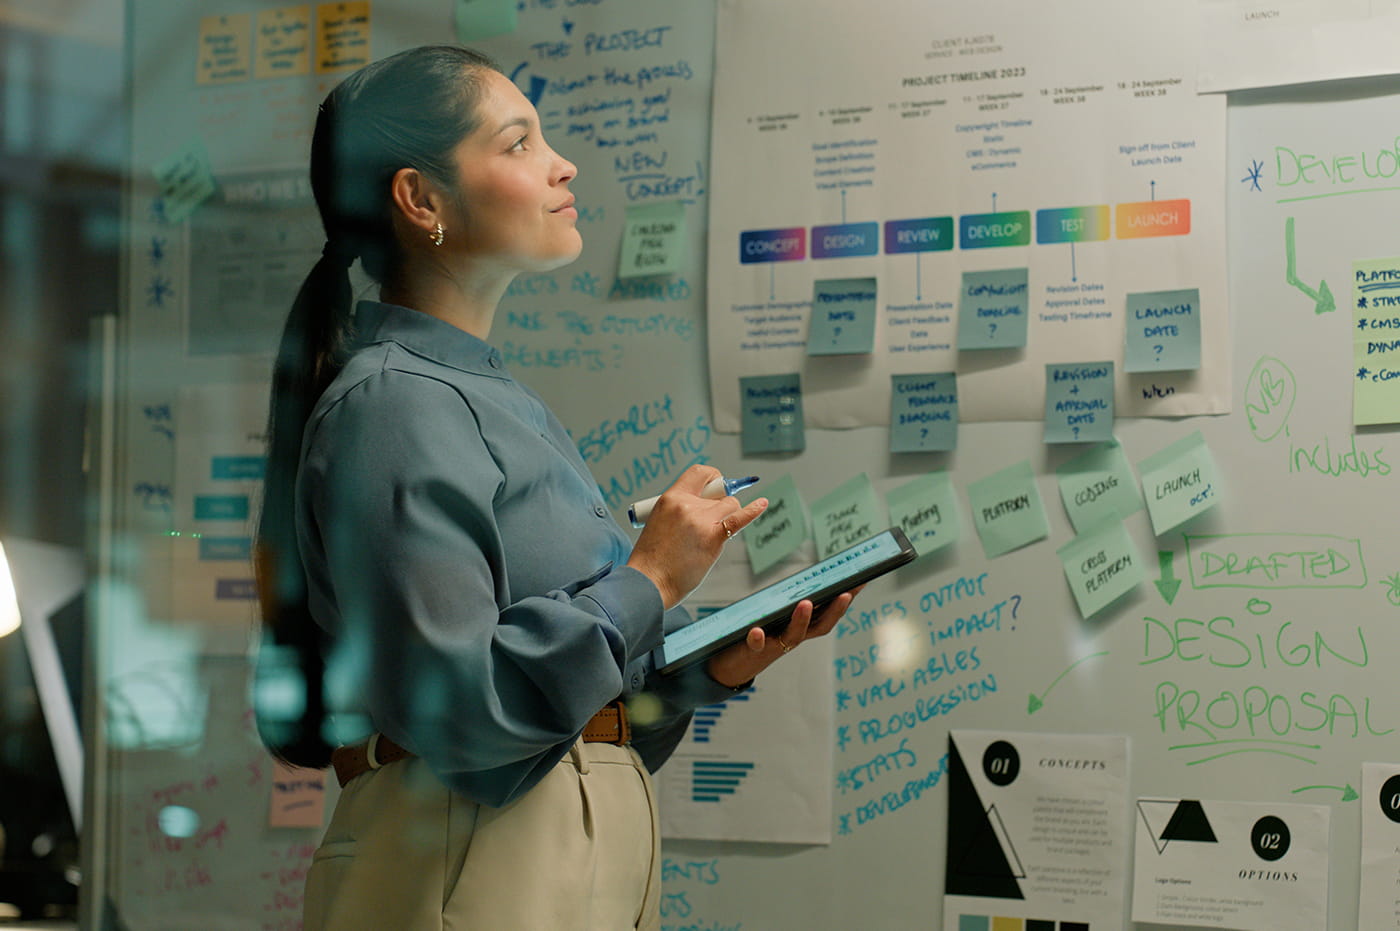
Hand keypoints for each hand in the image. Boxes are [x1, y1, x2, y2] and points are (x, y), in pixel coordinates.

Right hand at [626, 465, 767, 608]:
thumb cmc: (653, 559)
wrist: (650, 583)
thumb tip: (706, 504)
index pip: (699, 473)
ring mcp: (702, 521)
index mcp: (670, 498)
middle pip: (719, 492)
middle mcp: (687, 505)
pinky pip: (739, 518)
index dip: (712, 478)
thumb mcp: (659, 522)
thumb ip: (681, 510)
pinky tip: (762, 504)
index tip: (715, 487)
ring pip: (730, 505)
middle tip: (709, 521)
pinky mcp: (714, 538)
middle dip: (719, 503)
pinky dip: (753, 510)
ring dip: (727, 516)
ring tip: (712, 534)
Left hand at [705, 587, 861, 687]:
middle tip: (847, 592)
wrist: (731, 668)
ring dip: (801, 620)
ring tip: (806, 603)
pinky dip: (758, 638)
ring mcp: (774, 645)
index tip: (862, 581)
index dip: (846, 599)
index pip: (829, 613)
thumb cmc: (757, 637)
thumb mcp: (777, 618)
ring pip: (793, 635)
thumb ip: (790, 603)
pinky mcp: (752, 651)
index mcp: (801, 627)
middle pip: (820, 626)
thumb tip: (805, 580)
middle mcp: (793, 638)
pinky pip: (756, 645)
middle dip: (835, 610)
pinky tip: (757, 630)